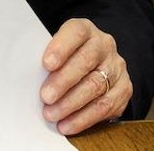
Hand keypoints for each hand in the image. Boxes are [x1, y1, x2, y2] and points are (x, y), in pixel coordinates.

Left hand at [40, 18, 130, 134]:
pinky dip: (84, 118)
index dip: (61, 47)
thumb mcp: (56, 48)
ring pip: (96, 86)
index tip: (46, 64)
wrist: (96, 62)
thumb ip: (48, 57)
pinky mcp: (124, 89)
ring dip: (71, 104)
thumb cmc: (66, 55)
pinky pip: (106, 106)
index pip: (76, 32)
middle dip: (63, 81)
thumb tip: (28, 77)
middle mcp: (104, 46)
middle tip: (45, 97)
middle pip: (85, 62)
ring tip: (52, 114)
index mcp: (85, 30)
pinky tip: (68, 124)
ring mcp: (116, 67)